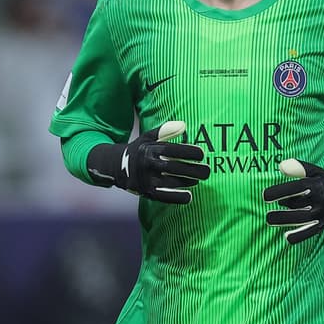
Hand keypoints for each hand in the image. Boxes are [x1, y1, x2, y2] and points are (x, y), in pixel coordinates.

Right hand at [87, 121, 209, 203]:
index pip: (173, 150)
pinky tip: (189, 196)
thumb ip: (166, 130)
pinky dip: (177, 198)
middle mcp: (147, 164)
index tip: (202, 154)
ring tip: (199, 179)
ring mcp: (146, 180)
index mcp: (149, 149)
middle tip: (208, 171)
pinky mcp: (146, 192)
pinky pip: (164, 197)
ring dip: (188, 182)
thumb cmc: (139, 149)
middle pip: (175, 168)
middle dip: (194, 170)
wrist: (116, 167)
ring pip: (171, 183)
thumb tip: (184, 125)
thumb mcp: (148, 137)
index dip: (189, 152)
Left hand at [263, 158, 323, 243]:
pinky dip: (299, 236)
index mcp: (317, 184)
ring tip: (270, 221)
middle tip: (266, 215)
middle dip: (281, 212)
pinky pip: (311, 232)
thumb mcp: (313, 171)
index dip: (280, 192)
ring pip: (303, 220)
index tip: (265, 196)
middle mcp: (321, 199)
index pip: (297, 188)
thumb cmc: (322, 180)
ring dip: (285, 222)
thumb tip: (281, 166)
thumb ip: (298, 168)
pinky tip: (286, 237)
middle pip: (298, 207)